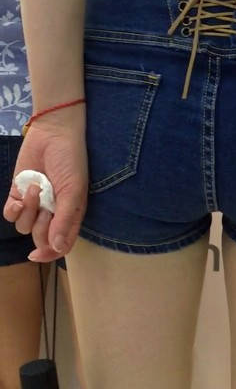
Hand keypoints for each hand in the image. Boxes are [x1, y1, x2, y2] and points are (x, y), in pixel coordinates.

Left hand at [2, 114, 87, 261]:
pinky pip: (11, 214)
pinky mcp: (19, 194)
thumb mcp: (72, 192)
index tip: (36, 254)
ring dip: (27, 210)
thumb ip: (65, 221)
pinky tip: (19, 198)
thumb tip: (58, 248)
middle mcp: (52, 213)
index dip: (49, 254)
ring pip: (23, 226)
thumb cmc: (70, 161)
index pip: (60, 244)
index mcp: (70, 216)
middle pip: (39, 238)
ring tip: (36, 188)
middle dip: (39, 226)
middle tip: (46, 207)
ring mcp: (35, 204)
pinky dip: (13, 210)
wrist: (53, 133)